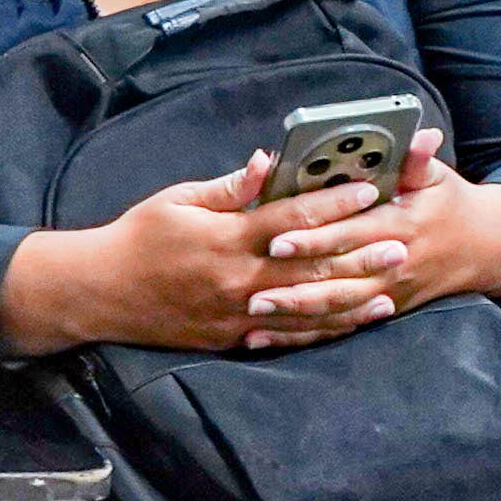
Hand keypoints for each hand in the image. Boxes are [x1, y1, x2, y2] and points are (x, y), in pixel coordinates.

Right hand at [0, 151, 407, 356]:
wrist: (99, 294)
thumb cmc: (138, 237)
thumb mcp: (178, 200)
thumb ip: (228, 187)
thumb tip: (266, 161)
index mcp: (225, 239)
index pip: (289, 220)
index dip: (332, 206)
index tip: (368, 193)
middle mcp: (237, 281)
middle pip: (310, 269)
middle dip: (359, 257)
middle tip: (401, 246)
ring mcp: (236, 315)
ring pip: (305, 310)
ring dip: (351, 302)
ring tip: (390, 292)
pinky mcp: (231, 339)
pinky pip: (284, 338)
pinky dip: (319, 331)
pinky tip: (348, 325)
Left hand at [261, 130, 500, 326]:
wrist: (483, 249)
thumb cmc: (449, 204)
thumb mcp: (437, 176)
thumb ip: (417, 159)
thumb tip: (420, 135)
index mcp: (402, 225)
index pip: (351, 233)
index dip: (314, 238)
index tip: (277, 239)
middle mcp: (394, 264)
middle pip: (339, 277)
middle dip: (296, 284)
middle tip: (253, 288)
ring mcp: (390, 293)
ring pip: (338, 308)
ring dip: (297, 313)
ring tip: (256, 313)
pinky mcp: (385, 311)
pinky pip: (342, 326)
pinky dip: (305, 334)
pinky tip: (269, 337)